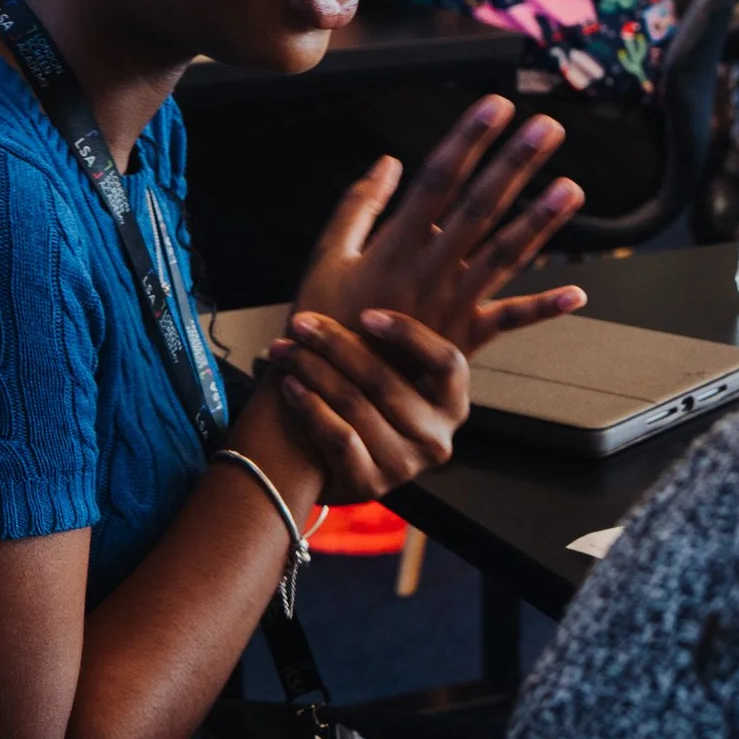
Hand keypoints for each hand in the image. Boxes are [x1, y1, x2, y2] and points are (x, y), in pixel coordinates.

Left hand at [261, 310, 468, 503]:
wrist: (336, 464)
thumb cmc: (367, 398)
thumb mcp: (395, 366)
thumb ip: (396, 326)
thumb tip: (404, 252)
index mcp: (453, 402)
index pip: (446, 362)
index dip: (408, 335)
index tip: (365, 314)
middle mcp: (436, 437)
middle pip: (386, 380)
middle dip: (336, 344)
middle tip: (302, 322)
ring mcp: (405, 466)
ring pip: (355, 405)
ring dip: (313, 370)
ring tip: (285, 349)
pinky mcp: (371, 485)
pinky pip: (338, 438)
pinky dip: (310, 407)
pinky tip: (290, 385)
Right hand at [294, 96, 586, 356]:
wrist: (329, 397)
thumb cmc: (324, 322)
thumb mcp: (328, 256)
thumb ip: (359, 206)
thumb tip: (388, 161)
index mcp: (394, 245)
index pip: (438, 179)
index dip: (468, 140)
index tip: (496, 106)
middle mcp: (429, 271)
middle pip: (479, 208)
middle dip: (515, 165)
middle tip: (548, 128)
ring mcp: (450, 307)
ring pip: (502, 256)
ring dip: (540, 222)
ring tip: (572, 188)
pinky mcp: (462, 342)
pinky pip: (508, 323)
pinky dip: (542, 309)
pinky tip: (577, 293)